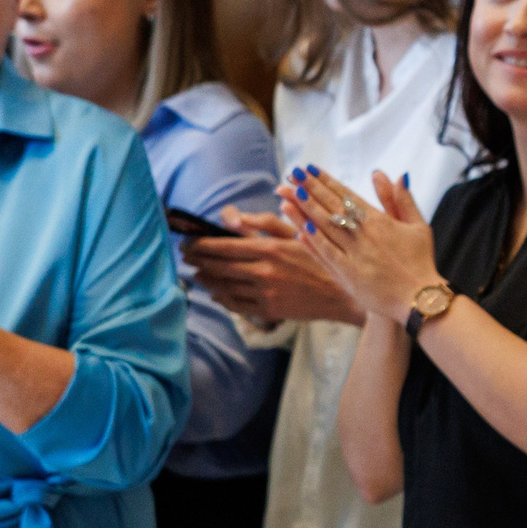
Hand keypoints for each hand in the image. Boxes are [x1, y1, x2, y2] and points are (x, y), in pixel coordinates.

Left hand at [186, 204, 363, 326]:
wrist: (341, 293)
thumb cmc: (318, 258)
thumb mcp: (295, 233)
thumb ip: (262, 222)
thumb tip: (232, 217)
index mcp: (269, 248)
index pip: (224, 246)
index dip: (201, 244)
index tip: (188, 242)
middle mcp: (264, 271)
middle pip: (219, 266)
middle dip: (197, 260)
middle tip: (185, 256)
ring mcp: (265, 293)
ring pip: (224, 287)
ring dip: (206, 280)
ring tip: (196, 273)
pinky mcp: (269, 310)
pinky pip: (236, 305)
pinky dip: (221, 299)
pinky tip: (215, 293)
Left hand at [282, 166, 443, 323]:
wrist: (420, 299)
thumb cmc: (421, 262)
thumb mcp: (418, 226)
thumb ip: (401, 199)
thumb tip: (389, 174)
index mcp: (379, 221)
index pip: (345, 195)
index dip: (325, 181)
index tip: (308, 169)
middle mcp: (363, 235)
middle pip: (330, 206)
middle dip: (309, 188)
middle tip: (291, 174)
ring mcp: (353, 255)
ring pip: (323, 227)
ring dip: (303, 209)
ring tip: (287, 194)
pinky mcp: (347, 275)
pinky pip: (325, 253)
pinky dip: (311, 240)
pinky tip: (297, 228)